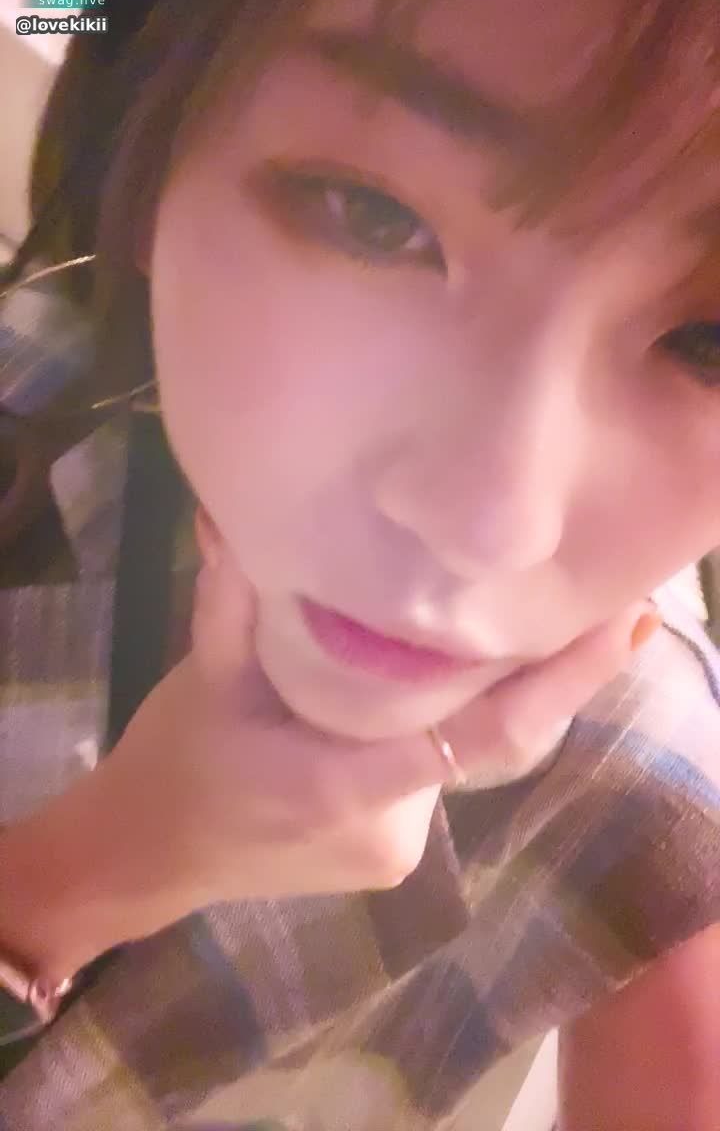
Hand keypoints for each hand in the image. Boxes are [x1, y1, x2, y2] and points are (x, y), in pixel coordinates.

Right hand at [92, 507, 659, 933]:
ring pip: (460, 755)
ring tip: (479, 626)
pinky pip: (438, 775)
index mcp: (342, 785)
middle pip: (483, 737)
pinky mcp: (397, 854)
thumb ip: (232, 598)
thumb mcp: (205, 674)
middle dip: (520, 671)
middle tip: (576, 597)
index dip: (557, 686)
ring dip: (465, 697)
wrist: (149, 856)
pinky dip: (438, 726)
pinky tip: (418, 683)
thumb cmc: (177, 760)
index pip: (479, 737)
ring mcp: (400, 851)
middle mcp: (393, 829)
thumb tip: (230, 511)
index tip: (619, 629)